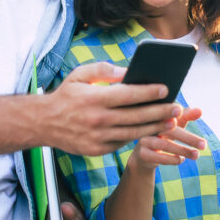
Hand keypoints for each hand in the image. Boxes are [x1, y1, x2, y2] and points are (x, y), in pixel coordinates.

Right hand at [41, 62, 178, 155]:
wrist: (43, 123)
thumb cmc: (65, 96)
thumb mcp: (79, 75)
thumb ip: (103, 70)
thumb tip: (127, 71)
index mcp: (94, 98)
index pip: (128, 95)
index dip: (149, 92)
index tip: (166, 88)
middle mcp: (97, 119)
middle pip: (136, 116)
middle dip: (160, 112)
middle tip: (177, 107)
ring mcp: (98, 137)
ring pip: (133, 132)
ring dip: (155, 127)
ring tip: (170, 121)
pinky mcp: (97, 150)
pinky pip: (122, 142)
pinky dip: (137, 136)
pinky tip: (150, 130)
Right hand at [127, 107, 204, 173]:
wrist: (143, 156)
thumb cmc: (162, 136)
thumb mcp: (173, 126)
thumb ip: (185, 117)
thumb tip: (200, 110)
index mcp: (157, 116)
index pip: (170, 113)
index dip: (181, 114)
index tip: (195, 113)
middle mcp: (148, 126)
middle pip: (170, 131)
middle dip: (189, 138)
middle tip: (204, 145)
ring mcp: (144, 140)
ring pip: (165, 145)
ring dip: (183, 150)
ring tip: (196, 155)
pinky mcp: (143, 154)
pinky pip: (160, 157)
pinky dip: (173, 159)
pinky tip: (181, 159)